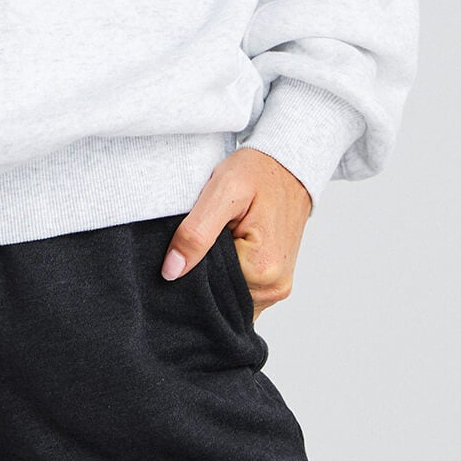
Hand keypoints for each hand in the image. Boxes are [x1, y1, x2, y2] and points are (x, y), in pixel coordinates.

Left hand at [160, 148, 313, 321]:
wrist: (289, 165)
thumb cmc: (259, 172)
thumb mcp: (223, 190)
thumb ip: (196, 232)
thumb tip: (172, 271)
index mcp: (262, 271)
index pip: (208, 289)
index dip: (191, 266)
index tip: (191, 239)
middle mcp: (274, 288)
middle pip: (220, 295)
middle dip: (204, 271)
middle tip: (205, 233)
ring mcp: (276, 287)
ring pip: (229, 293)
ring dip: (216, 269)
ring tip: (218, 235)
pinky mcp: (274, 279)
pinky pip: (241, 287)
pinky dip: (228, 271)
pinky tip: (226, 245)